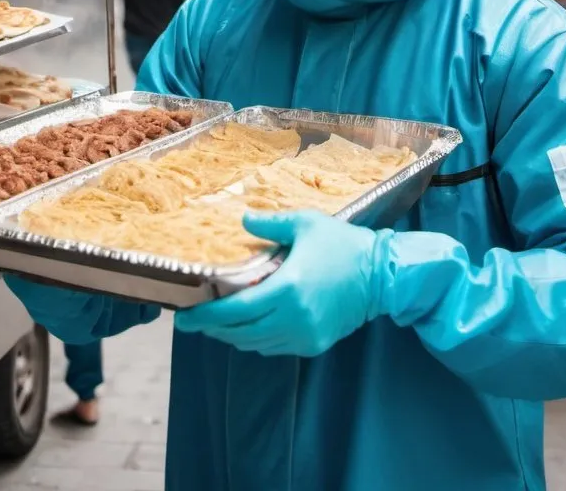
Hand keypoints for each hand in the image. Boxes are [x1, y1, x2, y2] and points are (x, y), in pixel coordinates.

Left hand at [174, 211, 384, 355]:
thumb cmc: (343, 244)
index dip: (206, 316)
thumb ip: (270, 224)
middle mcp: (293, 318)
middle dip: (212, 328)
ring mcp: (304, 335)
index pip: (235, 311)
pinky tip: (247, 326)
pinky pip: (274, 347)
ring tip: (216, 322)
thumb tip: (242, 219)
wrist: (382, 275)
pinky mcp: (314, 344)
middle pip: (240, 333)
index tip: (184, 316)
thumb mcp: (305, 224)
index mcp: (287, 288)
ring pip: (255, 344)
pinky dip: (256, 339)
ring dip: (233, 335)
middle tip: (192, 319)